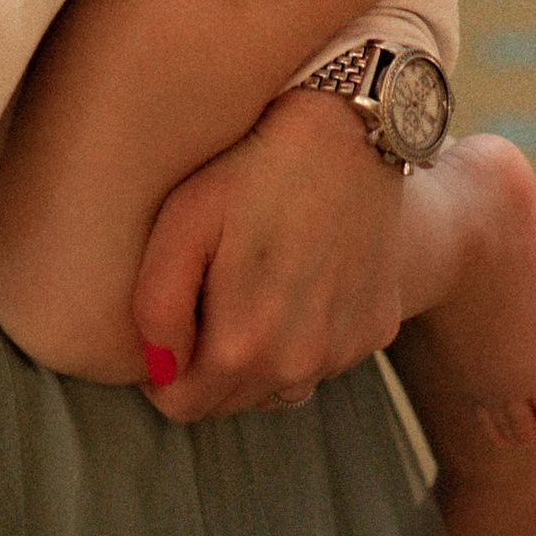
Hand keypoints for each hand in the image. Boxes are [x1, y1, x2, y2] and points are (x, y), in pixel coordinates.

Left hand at [130, 87, 402, 418]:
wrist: (351, 129)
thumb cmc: (255, 167)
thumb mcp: (185, 220)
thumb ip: (157, 306)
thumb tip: (159, 369)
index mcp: (245, 346)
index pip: (182, 406)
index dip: (162, 370)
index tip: (169, 322)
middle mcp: (301, 364)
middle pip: (230, 401)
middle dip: (208, 364)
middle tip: (210, 293)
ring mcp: (346, 349)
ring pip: (279, 386)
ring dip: (259, 356)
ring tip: (255, 284)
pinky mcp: (379, 328)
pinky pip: (325, 359)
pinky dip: (306, 335)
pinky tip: (302, 277)